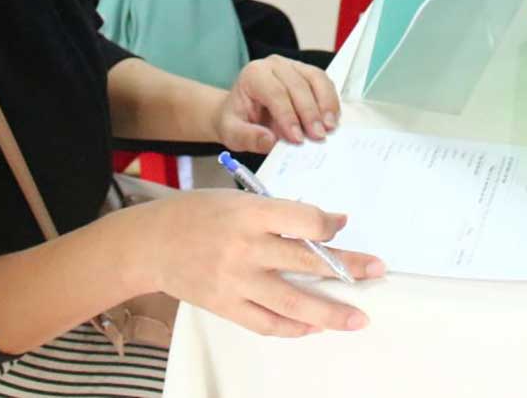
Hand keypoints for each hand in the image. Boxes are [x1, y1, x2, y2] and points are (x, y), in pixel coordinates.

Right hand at [138, 190, 383, 337]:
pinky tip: (313, 327)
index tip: (342, 225)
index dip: (330, 225)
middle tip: (376, 271)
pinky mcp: (226, 305)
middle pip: (307, 261)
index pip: (304, 220)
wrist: (150, 243)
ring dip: (330, 312)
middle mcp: (246, 248)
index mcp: (250, 213)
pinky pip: (267, 322)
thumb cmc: (197, 214)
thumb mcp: (237, 200)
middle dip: (348, 267)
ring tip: (357, 318)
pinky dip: (293, 327)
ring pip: (293, 301)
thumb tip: (324, 226)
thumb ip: (277, 213)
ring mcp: (236, 281)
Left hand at [217, 55, 340, 149]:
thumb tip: (269, 141)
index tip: (297, 138)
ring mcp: (294, 65)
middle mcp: (274, 65)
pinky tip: (331, 119)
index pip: (275, 93)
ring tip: (329, 127)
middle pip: (298, 86)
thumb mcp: (232, 133)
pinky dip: (330, 100)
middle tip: (318, 136)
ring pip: (316, 79)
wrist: (242, 110)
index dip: (288, 116)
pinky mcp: (307, 73)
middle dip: (310, 113)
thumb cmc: (238, 119)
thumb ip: (248, 137)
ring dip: (326, 104)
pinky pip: (324, 82)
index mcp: (253, 74)